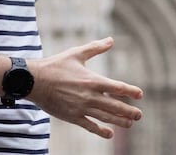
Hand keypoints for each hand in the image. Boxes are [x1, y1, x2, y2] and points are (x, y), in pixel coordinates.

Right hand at [28, 37, 142, 138]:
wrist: (35, 81)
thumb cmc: (56, 65)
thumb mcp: (77, 53)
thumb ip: (95, 48)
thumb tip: (111, 40)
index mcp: (92, 80)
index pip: (117, 87)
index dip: (130, 91)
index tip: (140, 94)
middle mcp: (90, 96)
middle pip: (115, 106)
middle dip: (129, 111)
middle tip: (139, 115)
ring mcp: (81, 108)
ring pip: (105, 117)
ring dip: (119, 121)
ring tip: (130, 124)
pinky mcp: (72, 116)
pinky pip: (89, 126)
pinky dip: (100, 131)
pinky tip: (109, 134)